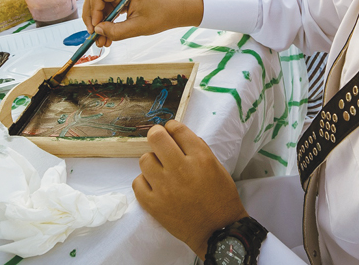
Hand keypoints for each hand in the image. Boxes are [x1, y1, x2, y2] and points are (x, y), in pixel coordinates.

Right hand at [82, 0, 202, 46]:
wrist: (174, 10)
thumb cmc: (161, 15)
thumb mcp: (138, 27)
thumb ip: (116, 31)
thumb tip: (98, 32)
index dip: (93, 11)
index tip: (96, 29)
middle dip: (92, 18)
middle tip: (94, 37)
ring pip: (99, 4)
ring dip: (98, 22)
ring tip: (102, 41)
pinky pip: (107, 7)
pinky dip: (106, 21)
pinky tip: (108, 36)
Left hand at [134, 121, 248, 258]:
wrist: (217, 231)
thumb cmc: (221, 198)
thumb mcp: (217, 167)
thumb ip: (198, 149)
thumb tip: (178, 136)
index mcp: (200, 157)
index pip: (177, 129)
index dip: (172, 127)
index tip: (171, 132)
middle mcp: (181, 168)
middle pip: (156, 137)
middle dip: (157, 136)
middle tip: (160, 143)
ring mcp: (165, 187)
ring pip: (144, 159)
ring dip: (152, 162)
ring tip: (160, 170)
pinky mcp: (154, 204)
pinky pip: (137, 182)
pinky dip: (144, 182)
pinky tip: (154, 185)